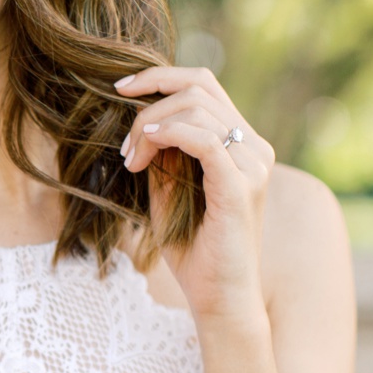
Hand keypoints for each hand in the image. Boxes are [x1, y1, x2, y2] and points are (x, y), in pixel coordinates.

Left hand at [116, 65, 272, 326]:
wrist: (219, 295)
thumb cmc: (192, 247)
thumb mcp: (167, 190)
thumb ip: (161, 154)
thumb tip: (139, 119)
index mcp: (240, 143)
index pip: (203, 84)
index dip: (159, 77)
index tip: (119, 89)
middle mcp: (253, 147)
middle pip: (198, 88)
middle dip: (147, 106)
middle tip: (124, 148)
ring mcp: (253, 165)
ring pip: (195, 109)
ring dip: (148, 128)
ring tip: (130, 161)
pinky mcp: (242, 186)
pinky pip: (203, 139)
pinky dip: (166, 135)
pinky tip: (142, 153)